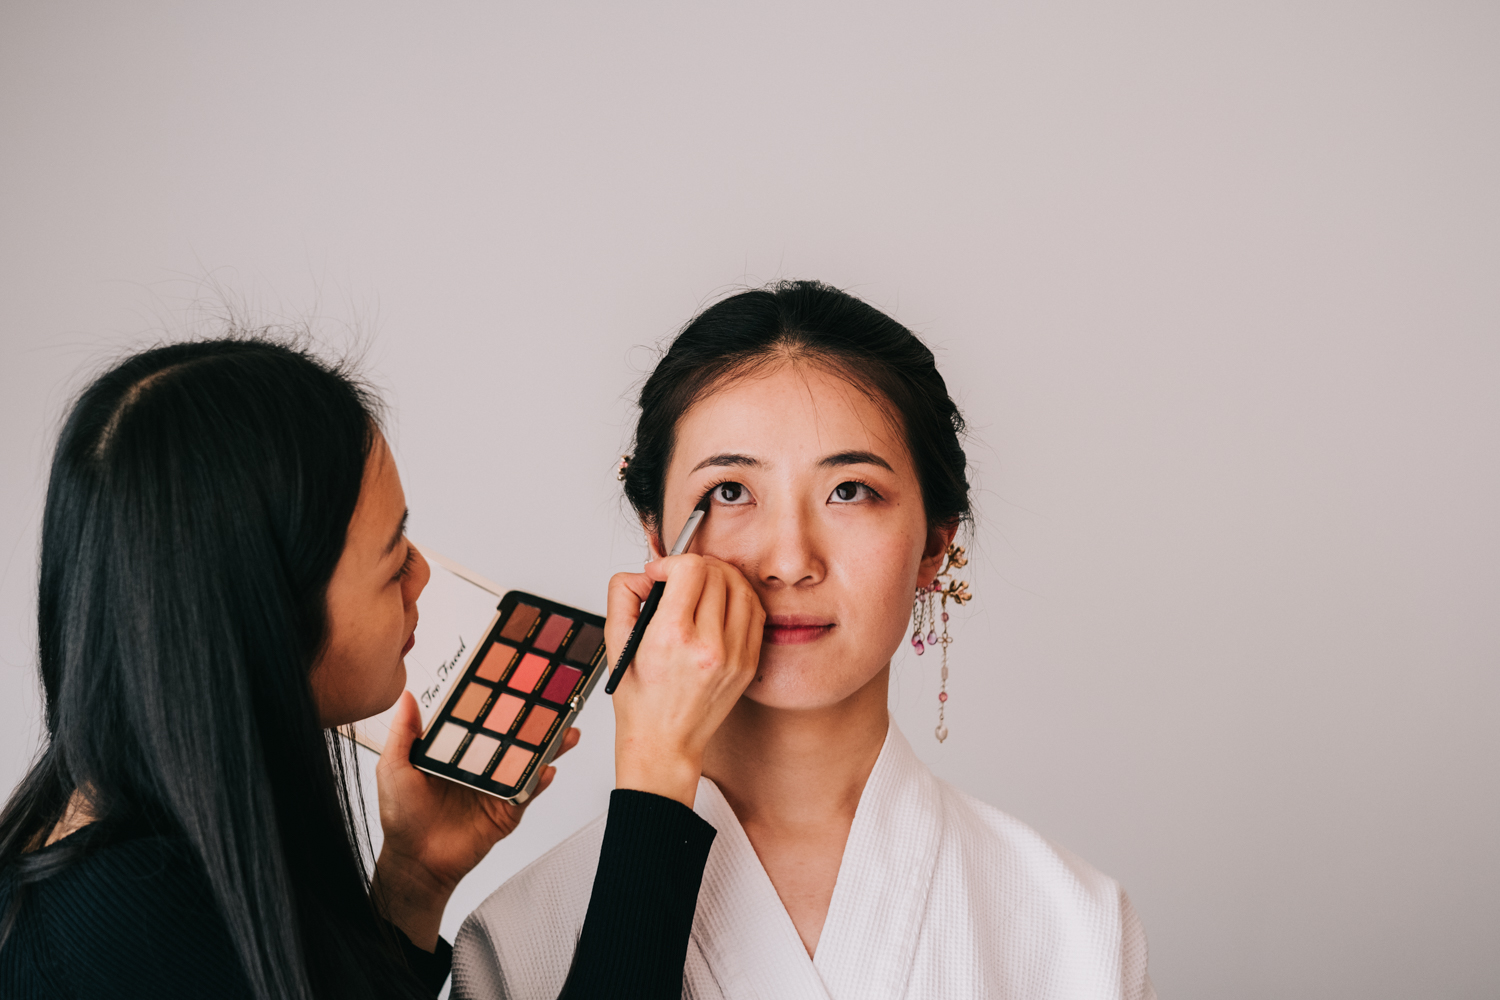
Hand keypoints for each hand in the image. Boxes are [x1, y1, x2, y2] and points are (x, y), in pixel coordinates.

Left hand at [370, 691, 578, 948]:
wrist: (416, 862)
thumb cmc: (401, 817)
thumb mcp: (395, 768)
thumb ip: (404, 733)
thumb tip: (406, 696)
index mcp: (456, 753)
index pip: (482, 723)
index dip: (498, 705)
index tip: (514, 685)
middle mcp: (479, 767)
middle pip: (513, 739)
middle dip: (536, 722)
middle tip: (552, 705)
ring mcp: (495, 788)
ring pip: (528, 763)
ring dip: (549, 747)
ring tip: (566, 732)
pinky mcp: (506, 812)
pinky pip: (528, 793)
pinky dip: (541, 781)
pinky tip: (548, 769)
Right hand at [607, 553, 763, 807]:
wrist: (665, 742)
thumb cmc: (640, 699)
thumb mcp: (615, 643)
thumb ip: (623, 595)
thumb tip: (644, 573)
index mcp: (672, 637)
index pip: (690, 569)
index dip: (672, 561)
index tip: (660, 574)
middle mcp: (708, 645)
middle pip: (716, 573)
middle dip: (694, 566)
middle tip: (678, 578)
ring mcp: (734, 654)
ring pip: (741, 587)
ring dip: (719, 577)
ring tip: (701, 586)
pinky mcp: (749, 662)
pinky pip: (754, 611)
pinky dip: (738, 597)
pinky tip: (721, 603)